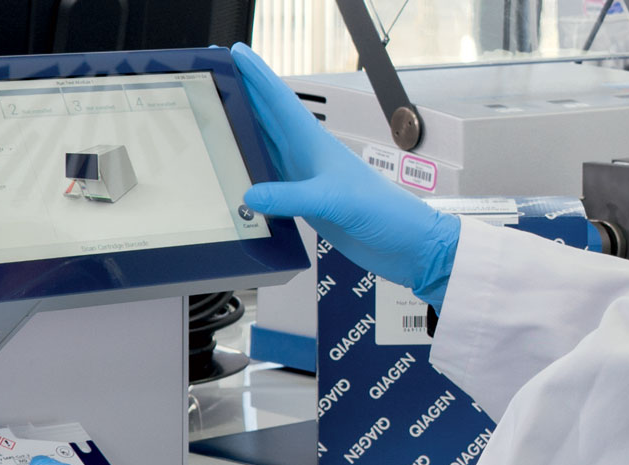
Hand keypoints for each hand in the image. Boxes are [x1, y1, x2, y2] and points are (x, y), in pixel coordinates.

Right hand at [232, 42, 460, 309]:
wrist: (406, 245)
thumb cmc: (387, 213)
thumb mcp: (336, 201)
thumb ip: (292, 197)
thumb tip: (251, 195)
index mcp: (316, 145)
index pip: (280, 102)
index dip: (258, 76)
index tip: (239, 55)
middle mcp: (308, 157)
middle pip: (268, 119)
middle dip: (245, 97)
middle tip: (222, 77)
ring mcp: (306, 179)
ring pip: (267, 148)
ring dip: (246, 132)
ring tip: (222, 117)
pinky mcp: (306, 204)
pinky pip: (271, 184)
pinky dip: (252, 176)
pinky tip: (240, 177)